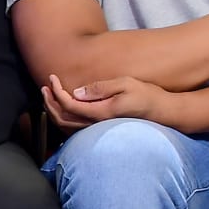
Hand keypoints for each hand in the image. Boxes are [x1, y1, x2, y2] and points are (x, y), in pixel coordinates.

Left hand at [42, 73, 177, 129]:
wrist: (163, 113)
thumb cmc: (146, 95)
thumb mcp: (125, 84)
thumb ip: (100, 88)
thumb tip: (77, 92)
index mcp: (100, 112)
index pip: (69, 105)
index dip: (56, 91)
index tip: (52, 78)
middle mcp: (96, 125)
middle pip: (62, 118)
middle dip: (49, 102)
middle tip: (45, 86)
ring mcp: (97, 130)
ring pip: (66, 126)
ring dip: (53, 111)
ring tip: (49, 95)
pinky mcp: (100, 130)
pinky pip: (74, 128)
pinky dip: (63, 118)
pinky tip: (62, 108)